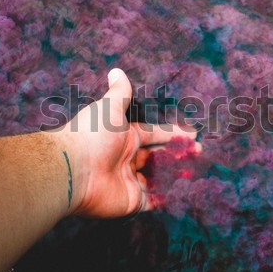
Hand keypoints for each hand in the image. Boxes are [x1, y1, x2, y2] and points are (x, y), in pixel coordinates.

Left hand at [57, 68, 199, 217]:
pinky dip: (166, 198)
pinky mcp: (131, 201)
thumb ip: (120, 92)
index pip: (154, 134)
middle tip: (199, 153)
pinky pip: (152, 201)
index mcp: (124, 137)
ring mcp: (129, 181)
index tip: (193, 134)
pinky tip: (182, 192)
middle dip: (178, 155)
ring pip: (157, 179)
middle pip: (157, 157)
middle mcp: (127, 159)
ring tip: (196, 172)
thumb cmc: (92, 135)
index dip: (174, 134)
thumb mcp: (109, 108)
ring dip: (175, 176)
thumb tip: (117, 70)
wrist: (73, 169)